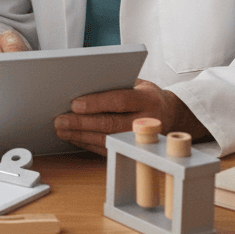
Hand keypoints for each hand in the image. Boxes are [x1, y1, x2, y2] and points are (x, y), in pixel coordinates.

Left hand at [53, 79, 210, 155]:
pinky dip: (89, 144)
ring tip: (62, 130)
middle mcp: (148, 121)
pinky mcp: (135, 150)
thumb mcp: (138, 82)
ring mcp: (143, 139)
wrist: (174, 115)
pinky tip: (75, 138)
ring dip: (81, 136)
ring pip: (108, 139)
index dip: (96, 103)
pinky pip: (109, 150)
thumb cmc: (147, 95)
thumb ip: (115, 83)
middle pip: (110, 123)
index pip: (119, 101)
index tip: (74, 104)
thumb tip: (83, 83)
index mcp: (148, 99)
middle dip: (82, 123)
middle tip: (60, 120)